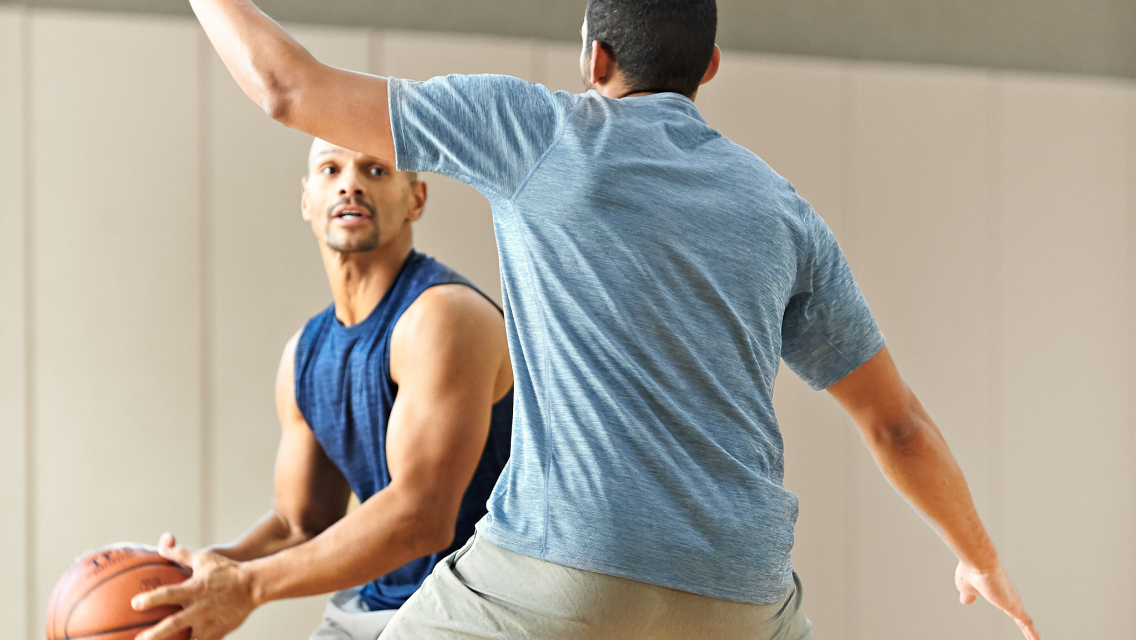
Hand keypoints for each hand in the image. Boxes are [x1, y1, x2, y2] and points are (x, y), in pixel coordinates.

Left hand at [131, 533, 257, 639]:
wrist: (254, 585)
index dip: (151, 599)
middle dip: (155, 634)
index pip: (169, 594)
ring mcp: (209, 622)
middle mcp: (200, 607)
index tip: (135, 603)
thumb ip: (180, 554)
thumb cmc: (227, 570)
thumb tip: (161, 547)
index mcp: (195, 588)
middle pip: (174, 623)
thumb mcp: (204, 558)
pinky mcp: (217, 632)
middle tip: (139, 639)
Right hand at [955, 560, 1038, 639]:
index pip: (1005, 602)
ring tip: (1035, 639)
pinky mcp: (1014, 606)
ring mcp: (1012, 600)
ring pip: (1024, 619)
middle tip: (1029, 632)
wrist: (978, 565)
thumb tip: (965, 601)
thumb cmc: (971, 573)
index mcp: (996, 589)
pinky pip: (1026, 623)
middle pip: (1017, 611)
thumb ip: (969, 596)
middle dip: (1023, 622)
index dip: (1009, 609)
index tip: (1013, 615)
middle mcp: (1007, 594)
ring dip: (1030, 630)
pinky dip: (1032, 633)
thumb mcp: (966, 589)